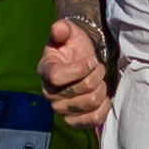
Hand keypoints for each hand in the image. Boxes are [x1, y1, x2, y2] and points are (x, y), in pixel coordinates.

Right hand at [37, 17, 110, 132]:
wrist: (83, 60)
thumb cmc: (73, 46)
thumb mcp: (68, 32)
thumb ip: (62, 28)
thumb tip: (57, 29)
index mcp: (45, 71)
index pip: (56, 77)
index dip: (78, 69)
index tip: (90, 60)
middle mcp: (49, 93)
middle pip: (78, 90)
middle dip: (96, 75)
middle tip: (97, 67)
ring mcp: (61, 109)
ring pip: (89, 103)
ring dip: (101, 88)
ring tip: (100, 80)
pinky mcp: (74, 120)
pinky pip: (92, 120)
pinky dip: (103, 108)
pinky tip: (104, 96)